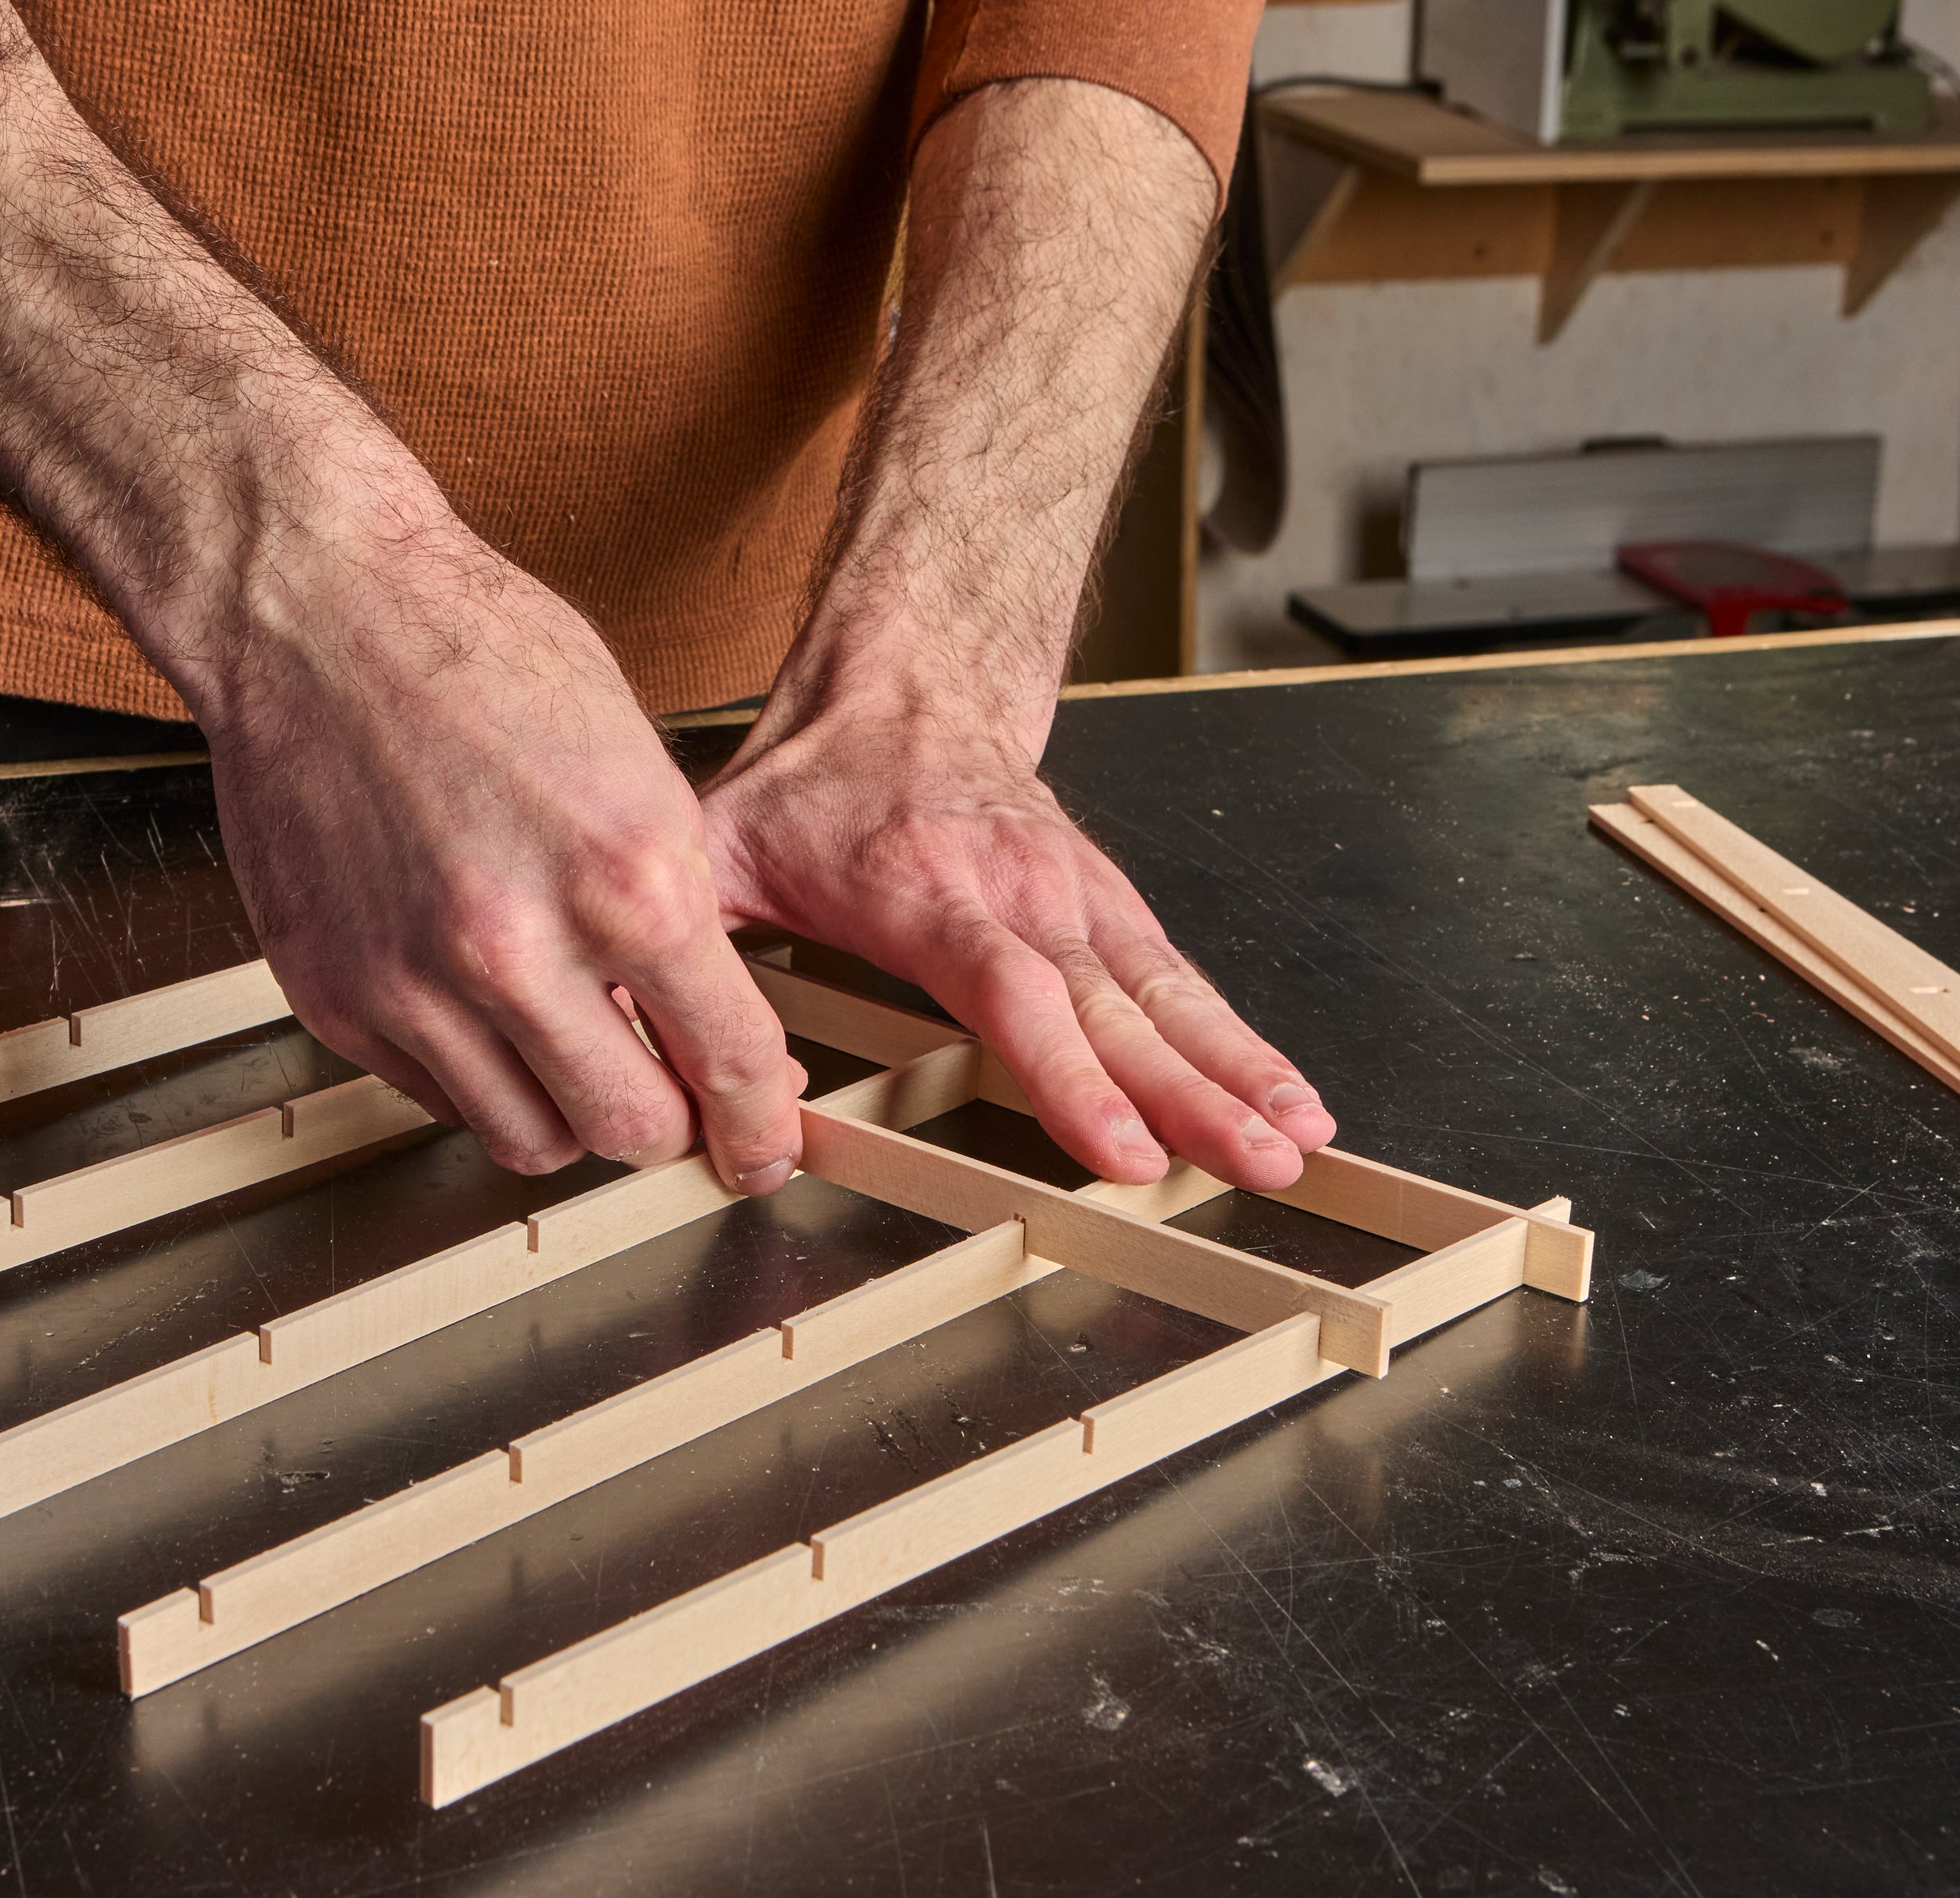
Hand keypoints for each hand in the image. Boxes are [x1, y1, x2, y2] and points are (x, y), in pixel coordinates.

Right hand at [195, 515, 805, 1192]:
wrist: (319, 613)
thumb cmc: (479, 658)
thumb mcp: (639, 773)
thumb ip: (673, 915)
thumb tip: (705, 1027)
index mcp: (627, 882)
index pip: (728, 1065)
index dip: (757, 1122)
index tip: (760, 1142)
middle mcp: (518, 951)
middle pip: (630, 1132)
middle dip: (668, 1125)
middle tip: (670, 1096)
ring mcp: (415, 986)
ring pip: (529, 1141)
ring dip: (567, 1113)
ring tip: (572, 1051)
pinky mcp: (336, 998)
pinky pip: (435, 1097)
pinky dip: (474, 1074)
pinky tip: (483, 1008)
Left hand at [700, 616, 1333, 1191]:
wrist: (907, 675)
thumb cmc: (809, 783)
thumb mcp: (716, 850)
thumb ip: (684, 958)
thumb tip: (661, 1079)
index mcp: (924, 888)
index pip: (1010, 993)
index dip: (1067, 1077)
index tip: (1119, 1147)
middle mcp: (1019, 891)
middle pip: (1112, 1009)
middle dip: (1190, 1095)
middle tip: (1251, 1161)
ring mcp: (1075, 897)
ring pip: (1165, 996)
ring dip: (1238, 1072)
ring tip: (1298, 1137)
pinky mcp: (1110, 904)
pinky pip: (1181, 980)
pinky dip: (1242, 1040)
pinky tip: (1288, 1097)